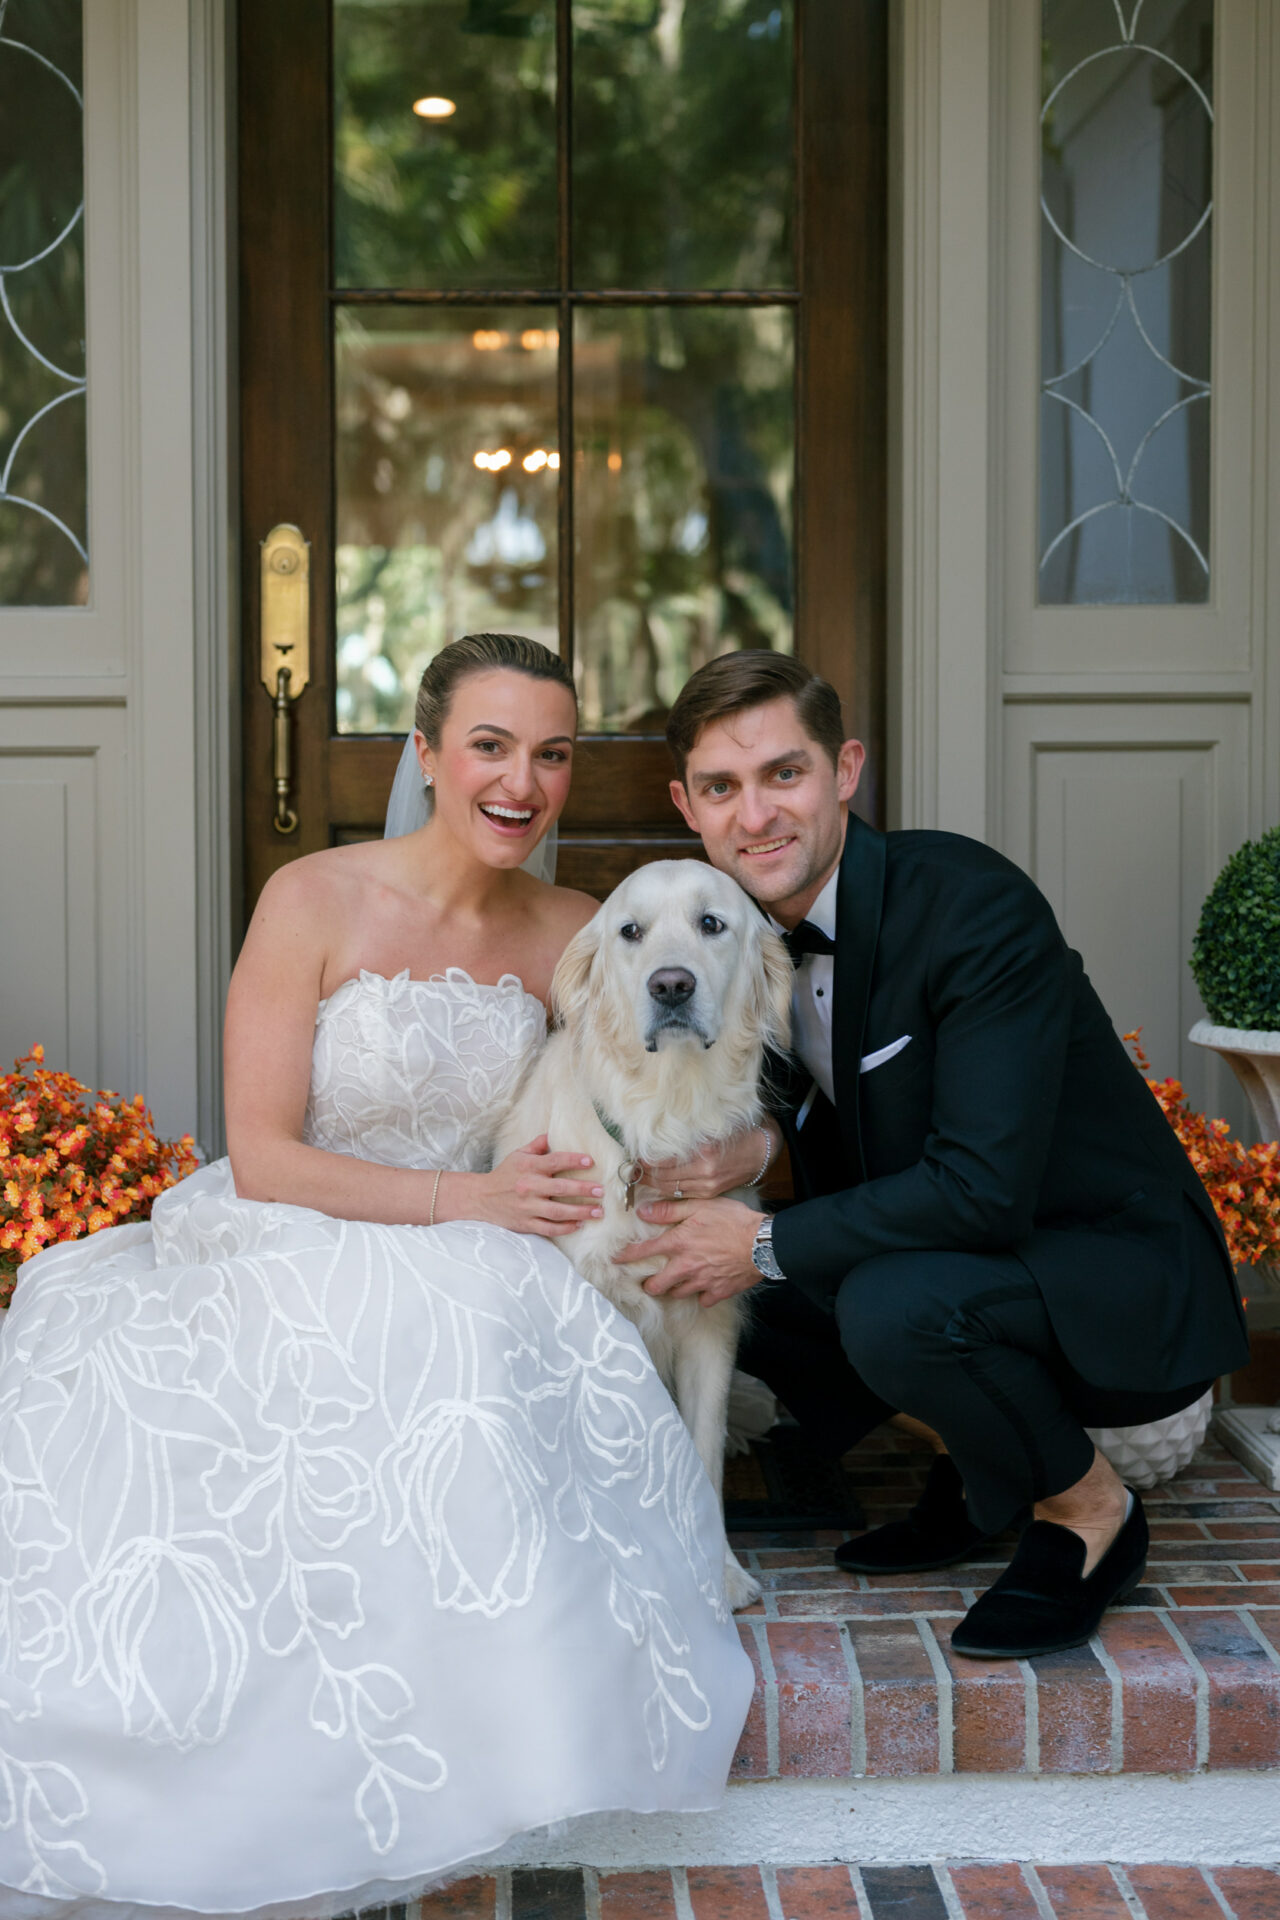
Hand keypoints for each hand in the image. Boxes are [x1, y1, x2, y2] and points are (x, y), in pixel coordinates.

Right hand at [478, 1136, 603, 1237]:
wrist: (481, 1199)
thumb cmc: (504, 1175)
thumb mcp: (517, 1155)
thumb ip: (536, 1146)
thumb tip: (552, 1134)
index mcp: (528, 1167)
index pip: (554, 1161)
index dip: (573, 1161)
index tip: (590, 1162)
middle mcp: (528, 1187)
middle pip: (560, 1188)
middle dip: (582, 1189)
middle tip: (600, 1190)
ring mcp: (527, 1207)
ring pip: (557, 1212)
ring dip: (579, 1212)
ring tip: (597, 1211)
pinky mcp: (525, 1223)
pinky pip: (548, 1228)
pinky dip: (565, 1228)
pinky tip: (579, 1225)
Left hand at [614, 1196, 762, 1306]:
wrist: (763, 1243)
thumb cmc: (733, 1220)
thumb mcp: (701, 1206)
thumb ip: (670, 1210)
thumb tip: (643, 1211)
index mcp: (678, 1243)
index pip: (644, 1251)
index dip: (626, 1256)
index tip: (615, 1260)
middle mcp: (686, 1266)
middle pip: (657, 1285)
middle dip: (649, 1284)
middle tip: (648, 1281)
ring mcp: (702, 1282)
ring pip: (678, 1293)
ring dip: (673, 1289)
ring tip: (674, 1284)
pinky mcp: (719, 1292)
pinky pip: (703, 1300)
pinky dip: (701, 1295)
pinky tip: (703, 1288)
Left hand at [641, 1119, 779, 1201]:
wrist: (760, 1153)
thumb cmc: (736, 1135)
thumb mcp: (712, 1130)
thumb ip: (687, 1136)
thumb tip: (657, 1138)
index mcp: (704, 1152)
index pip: (665, 1159)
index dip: (647, 1159)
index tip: (634, 1154)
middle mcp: (705, 1171)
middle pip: (664, 1175)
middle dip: (644, 1172)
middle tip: (630, 1167)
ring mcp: (707, 1185)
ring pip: (669, 1187)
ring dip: (651, 1182)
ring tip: (638, 1176)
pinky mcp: (709, 1193)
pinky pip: (680, 1193)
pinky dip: (665, 1189)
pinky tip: (655, 1184)